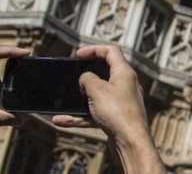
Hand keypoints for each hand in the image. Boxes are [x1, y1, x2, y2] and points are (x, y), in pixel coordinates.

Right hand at [50, 45, 162, 173]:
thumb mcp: (96, 89)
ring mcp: (121, 101)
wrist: (130, 141)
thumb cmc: (117, 112)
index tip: (77, 55)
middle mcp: (125, 85)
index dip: (94, 49)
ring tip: (62, 102)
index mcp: (124, 73)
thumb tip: (85, 79)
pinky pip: (94, 113)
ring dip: (79, 99)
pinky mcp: (116, 117)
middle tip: (72, 76)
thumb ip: (87, 78)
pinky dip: (79, 116)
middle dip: (86, 74)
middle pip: (105, 72)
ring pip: (96, 96)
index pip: (111, 51)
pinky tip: (60, 120)